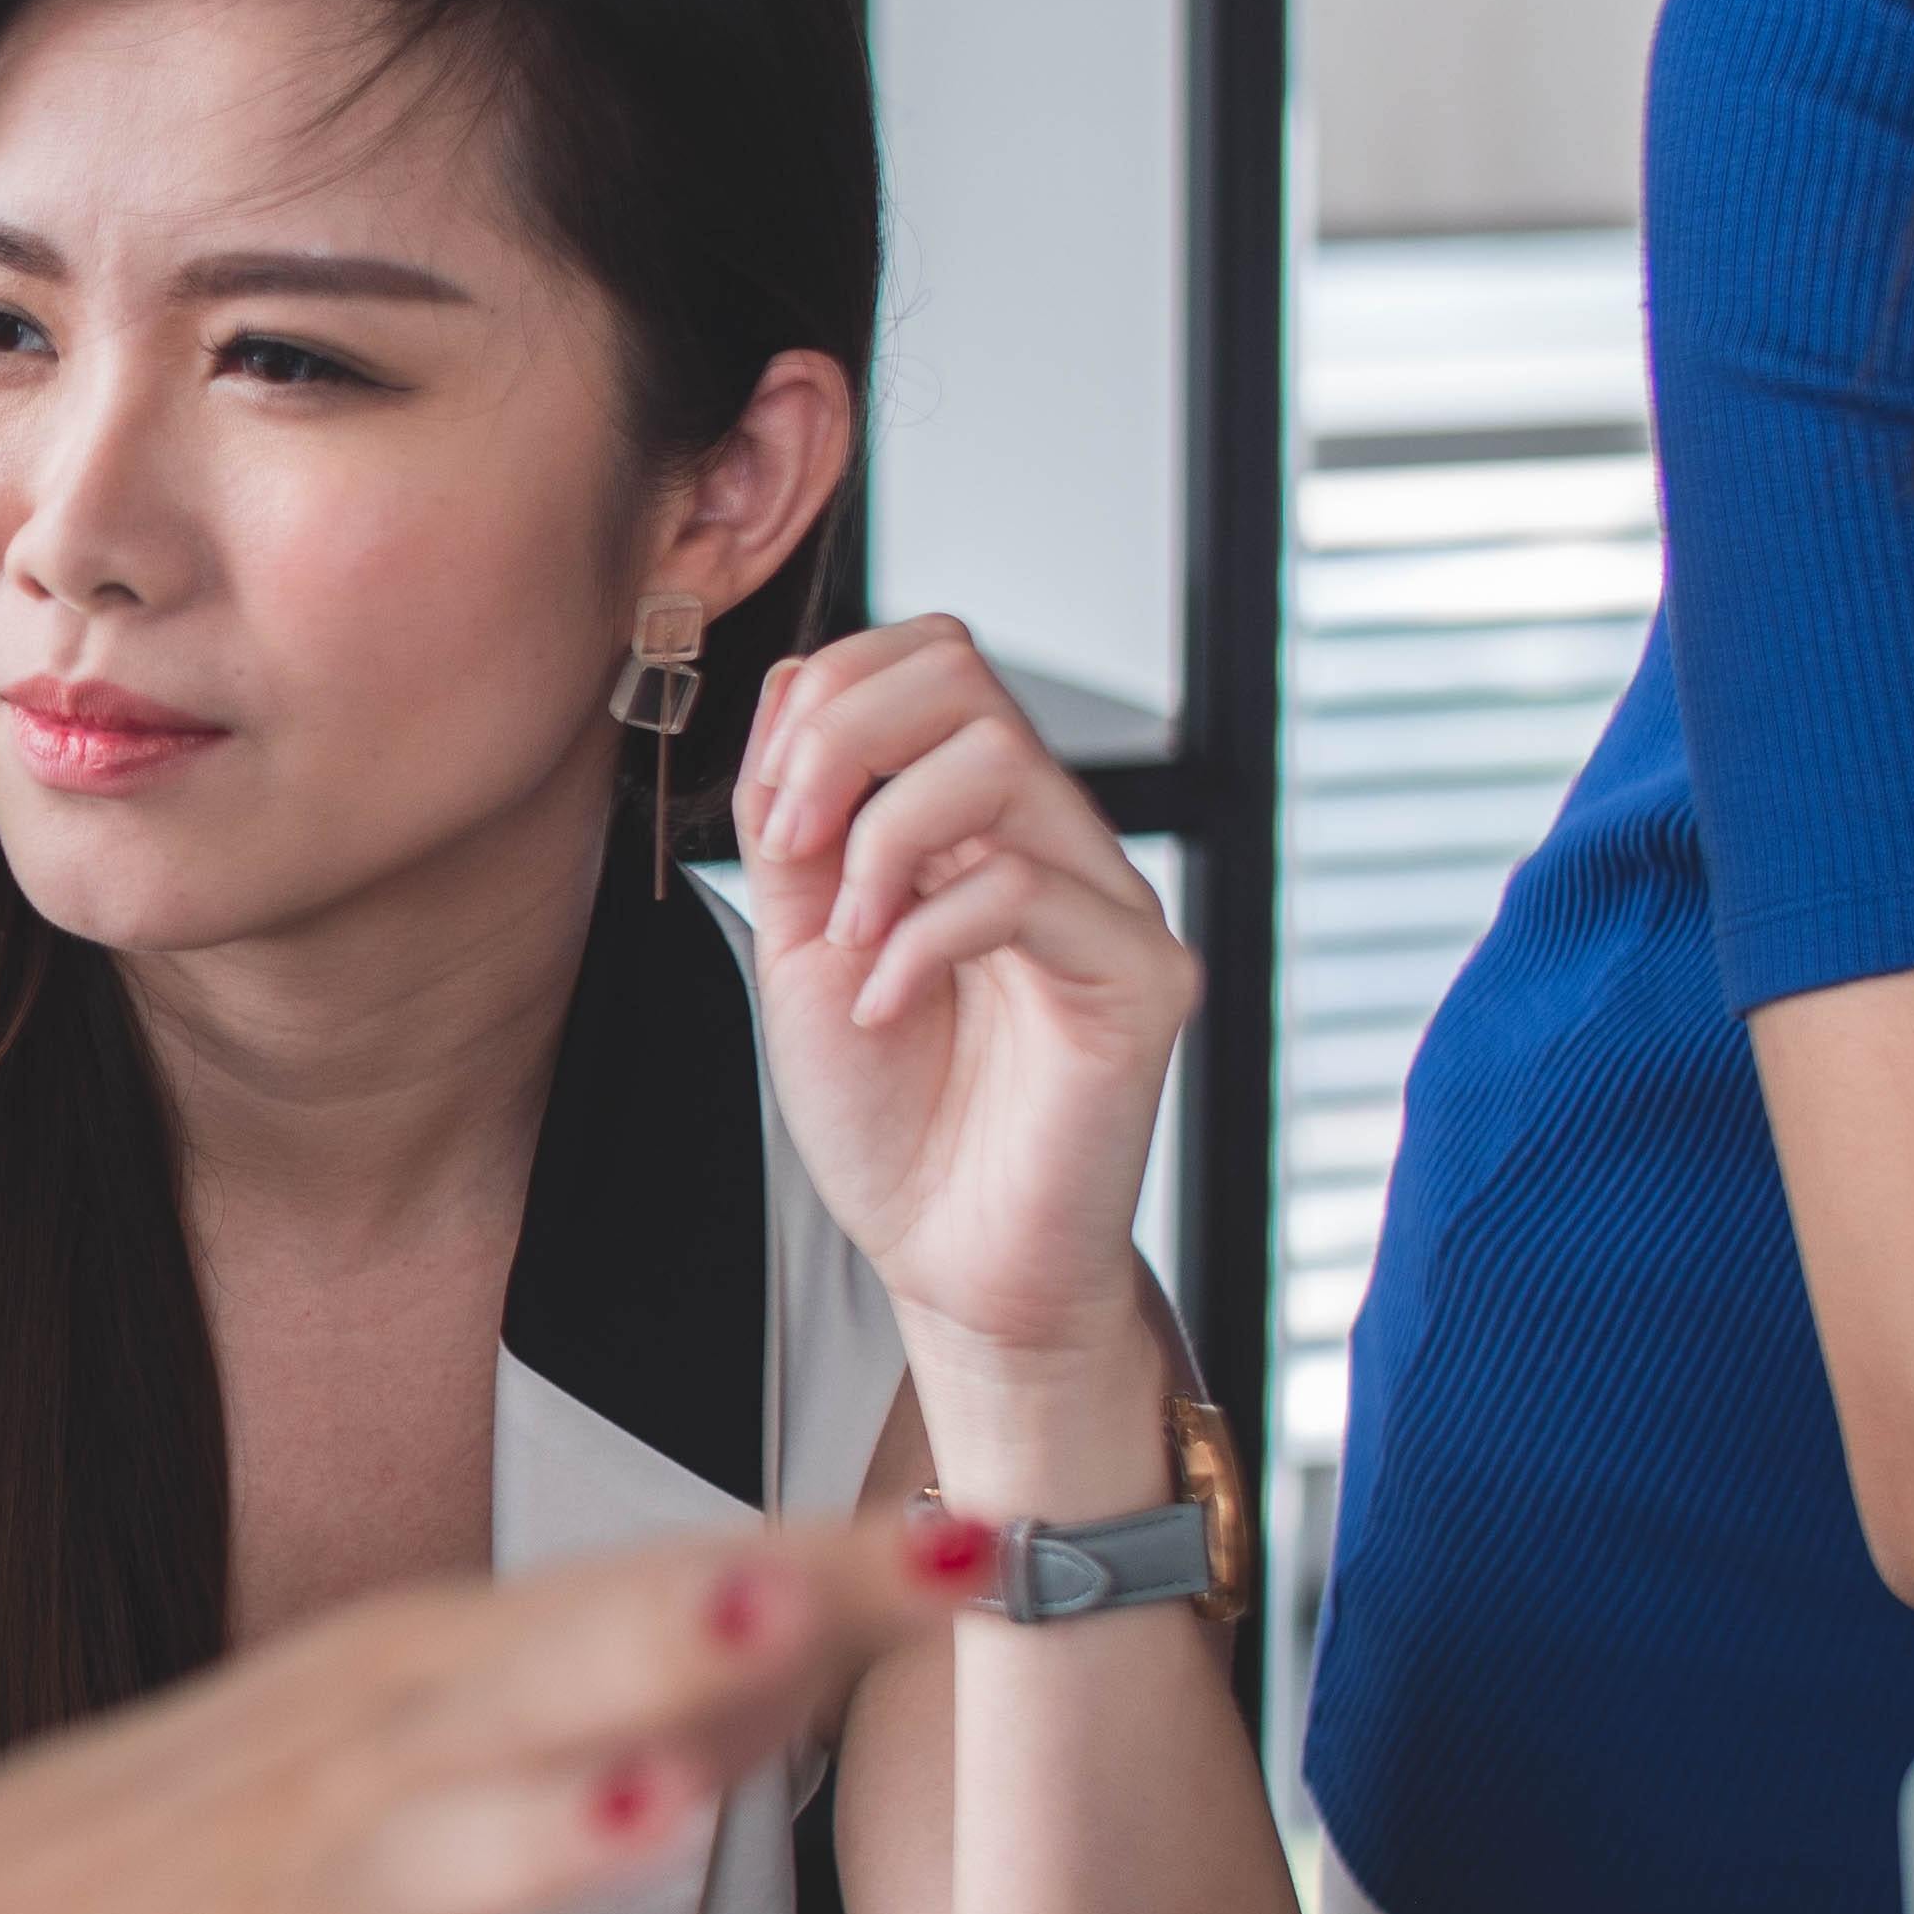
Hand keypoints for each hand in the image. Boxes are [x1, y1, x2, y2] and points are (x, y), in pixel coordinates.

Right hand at [0, 1510, 964, 1913]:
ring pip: (430, 1876)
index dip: (819, 1571)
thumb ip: (611, 1684)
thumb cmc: (212, 1841)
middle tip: (800, 1589)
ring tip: (647, 1811)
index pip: (645, 1595)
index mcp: (419, 1674)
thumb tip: (824, 1620)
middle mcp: (367, 1774)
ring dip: (539, 1837)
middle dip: (665, 1633)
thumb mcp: (397, 1719)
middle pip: (538, 1684)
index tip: (979, 1543)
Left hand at [731, 618, 1195, 1375]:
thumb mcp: (801, 944)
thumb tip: (795, 685)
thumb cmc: (888, 1112)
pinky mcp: (1142, 978)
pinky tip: (883, 1008)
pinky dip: (922, 938)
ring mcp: (1107, 900)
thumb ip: (797, 821)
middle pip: (964, 670)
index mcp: (972, 818)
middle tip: (793, 850)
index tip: (770, 814)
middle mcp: (1052, 837)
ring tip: (846, 942)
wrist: (948, 1256)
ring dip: (881, 840)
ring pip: (999, 760)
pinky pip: (1029, 889)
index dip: (829, 697)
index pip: (927, 657)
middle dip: (843, 740)